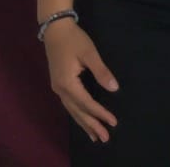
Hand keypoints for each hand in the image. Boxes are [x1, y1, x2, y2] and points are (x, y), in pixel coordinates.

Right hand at [43, 20, 118, 142]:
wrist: (55, 30)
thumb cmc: (74, 40)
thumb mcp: (90, 54)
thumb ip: (101, 72)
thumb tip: (114, 89)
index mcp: (67, 83)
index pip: (87, 103)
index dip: (100, 113)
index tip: (113, 122)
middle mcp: (60, 90)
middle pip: (77, 112)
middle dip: (91, 125)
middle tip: (105, 138)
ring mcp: (58, 88)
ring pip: (72, 110)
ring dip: (84, 123)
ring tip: (95, 136)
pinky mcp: (59, 85)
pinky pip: (70, 105)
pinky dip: (78, 114)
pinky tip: (83, 120)